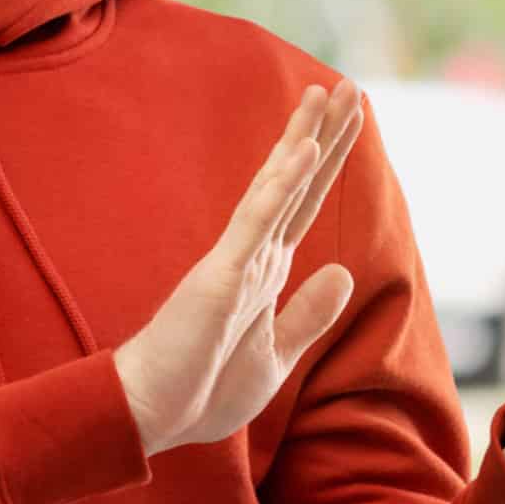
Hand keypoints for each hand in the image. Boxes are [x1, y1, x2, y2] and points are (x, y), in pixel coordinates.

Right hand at [115, 80, 364, 457]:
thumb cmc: (203, 388)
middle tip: (350, 86)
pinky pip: (256, 223)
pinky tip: (302, 152)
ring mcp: (235, 261)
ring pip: (277, 188)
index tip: (353, 120)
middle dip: (324, 134)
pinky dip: (280, 187)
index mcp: (266, 271)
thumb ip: (308, 313)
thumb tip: (345, 271)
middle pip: (297, 183)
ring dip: (302, 140)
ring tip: (325, 94)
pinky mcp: (219, 277)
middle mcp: (253, 255)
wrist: (151, 416)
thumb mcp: (276, 353)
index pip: (305, 204)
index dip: (329, 161)